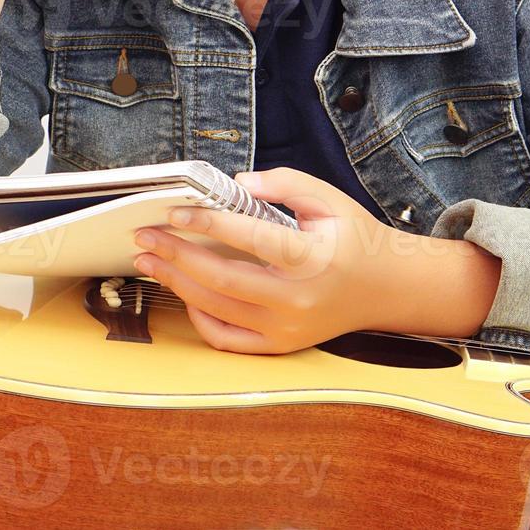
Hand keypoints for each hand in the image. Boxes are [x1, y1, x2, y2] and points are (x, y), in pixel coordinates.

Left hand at [130, 167, 502, 353]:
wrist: (385, 288)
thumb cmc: (353, 238)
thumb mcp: (327, 199)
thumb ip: (283, 184)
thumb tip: (235, 185)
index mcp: (310, 258)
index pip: (248, 238)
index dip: (206, 225)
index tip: (174, 213)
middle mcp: (296, 299)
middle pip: (220, 279)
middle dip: (175, 256)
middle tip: (144, 237)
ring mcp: (286, 328)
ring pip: (216, 308)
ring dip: (176, 283)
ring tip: (150, 261)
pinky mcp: (280, 346)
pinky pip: (226, 338)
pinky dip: (199, 317)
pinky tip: (184, 292)